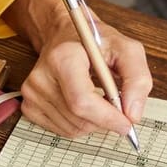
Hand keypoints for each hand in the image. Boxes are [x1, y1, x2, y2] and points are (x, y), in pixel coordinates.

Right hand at [5, 0, 152, 139]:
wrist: (65, 36)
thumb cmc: (94, 42)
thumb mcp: (126, 49)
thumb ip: (137, 79)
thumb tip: (133, 114)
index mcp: (63, 58)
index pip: (82, 101)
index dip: (107, 117)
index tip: (127, 123)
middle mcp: (41, 76)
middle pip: (79, 118)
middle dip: (105, 119)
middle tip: (117, 105)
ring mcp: (32, 93)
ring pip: (73, 129)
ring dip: (94, 122)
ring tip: (99, 98)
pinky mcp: (29, 106)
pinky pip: (62, 130)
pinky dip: (80, 124)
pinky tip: (84, 104)